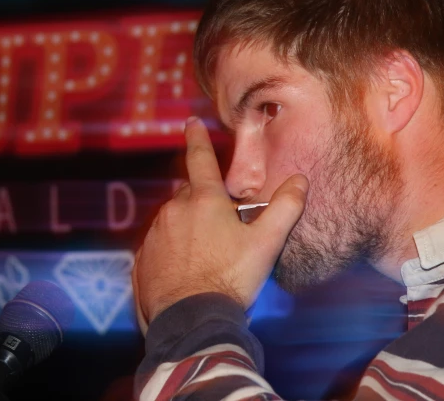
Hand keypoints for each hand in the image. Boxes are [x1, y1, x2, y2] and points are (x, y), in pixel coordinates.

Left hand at [132, 117, 307, 332]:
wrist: (191, 321)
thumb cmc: (230, 278)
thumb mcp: (266, 243)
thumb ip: (285, 208)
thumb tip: (300, 180)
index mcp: (204, 201)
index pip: (200, 159)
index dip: (197, 138)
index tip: (190, 122)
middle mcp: (174, 210)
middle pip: (190, 194)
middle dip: (204, 201)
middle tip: (223, 226)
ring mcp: (155, 235)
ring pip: (174, 220)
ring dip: (188, 228)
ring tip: (208, 256)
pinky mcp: (142, 260)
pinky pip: (160, 246)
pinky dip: (172, 251)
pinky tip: (187, 270)